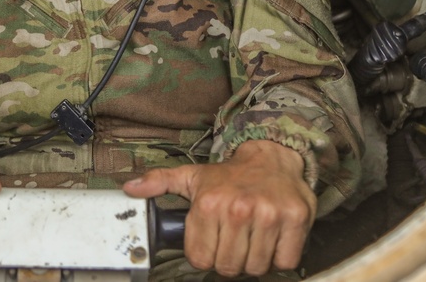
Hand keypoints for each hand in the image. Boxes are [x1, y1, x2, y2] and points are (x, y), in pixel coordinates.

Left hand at [123, 140, 314, 277]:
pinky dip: (280, 257)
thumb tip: (130, 189)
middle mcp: (238, 209)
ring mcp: (268, 215)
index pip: (201, 260)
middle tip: (235, 239)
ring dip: (255, 259)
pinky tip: (272, 238)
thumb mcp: (191, 176)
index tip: (213, 242)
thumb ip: (159, 182)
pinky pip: (285, 261)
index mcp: (209, 203)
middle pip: (229, 267)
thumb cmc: (230, 175)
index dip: (207, 255)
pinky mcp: (295, 220)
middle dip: (230, 259)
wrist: (272, 156)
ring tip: (253, 237)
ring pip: (256, 268)